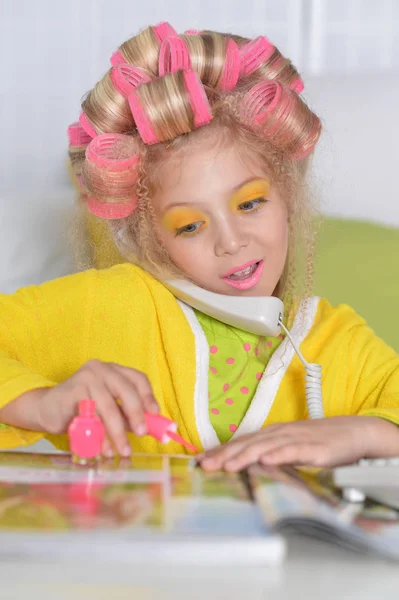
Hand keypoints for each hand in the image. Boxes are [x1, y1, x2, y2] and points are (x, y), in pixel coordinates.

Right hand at [36, 360, 158, 456]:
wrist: (47, 408)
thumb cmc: (82, 408)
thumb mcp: (108, 409)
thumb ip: (126, 415)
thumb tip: (149, 429)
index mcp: (114, 370)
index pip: (137, 378)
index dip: (148, 396)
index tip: (155, 414)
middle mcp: (102, 369)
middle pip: (126, 390)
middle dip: (136, 414)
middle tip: (141, 433)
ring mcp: (87, 378)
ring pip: (109, 407)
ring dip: (117, 432)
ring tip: (123, 449)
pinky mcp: (73, 391)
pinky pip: (91, 416)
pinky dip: (100, 434)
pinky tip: (104, 448)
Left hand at [198, 416, 398, 471]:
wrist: (353, 432)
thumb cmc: (319, 442)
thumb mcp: (289, 446)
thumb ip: (269, 454)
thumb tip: (243, 464)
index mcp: (272, 434)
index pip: (241, 442)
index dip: (220, 451)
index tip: (200, 461)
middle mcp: (280, 433)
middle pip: (248, 443)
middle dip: (224, 455)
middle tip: (204, 465)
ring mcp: (296, 439)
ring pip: (265, 447)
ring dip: (245, 455)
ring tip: (227, 466)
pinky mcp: (314, 448)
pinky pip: (294, 451)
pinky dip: (279, 455)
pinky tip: (266, 460)